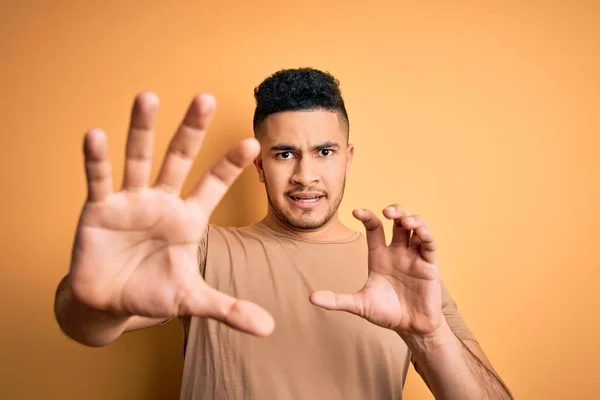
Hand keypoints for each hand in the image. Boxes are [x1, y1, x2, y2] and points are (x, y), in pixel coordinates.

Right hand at [69, 92, 273, 336]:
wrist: (109, 302)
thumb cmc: (152, 292)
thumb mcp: (192, 299)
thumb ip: (228, 309)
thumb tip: (269, 329)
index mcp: (188, 219)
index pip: (214, 185)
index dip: (231, 165)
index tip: (253, 143)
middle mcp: (162, 202)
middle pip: (179, 159)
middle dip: (191, 131)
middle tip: (206, 98)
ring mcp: (130, 201)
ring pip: (138, 159)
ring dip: (142, 129)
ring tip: (148, 96)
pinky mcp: (99, 209)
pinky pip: (98, 180)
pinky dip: (97, 160)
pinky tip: (96, 135)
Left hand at [310, 204, 441, 336]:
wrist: (410, 329)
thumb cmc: (386, 313)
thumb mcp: (359, 305)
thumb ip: (337, 300)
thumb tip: (311, 298)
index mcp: (380, 256)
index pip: (374, 229)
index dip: (367, 217)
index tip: (356, 211)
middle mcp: (398, 252)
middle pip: (398, 221)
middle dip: (395, 210)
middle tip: (387, 211)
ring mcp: (414, 257)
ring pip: (417, 228)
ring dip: (412, 219)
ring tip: (404, 221)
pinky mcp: (429, 266)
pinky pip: (430, 245)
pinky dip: (426, 235)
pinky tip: (418, 231)